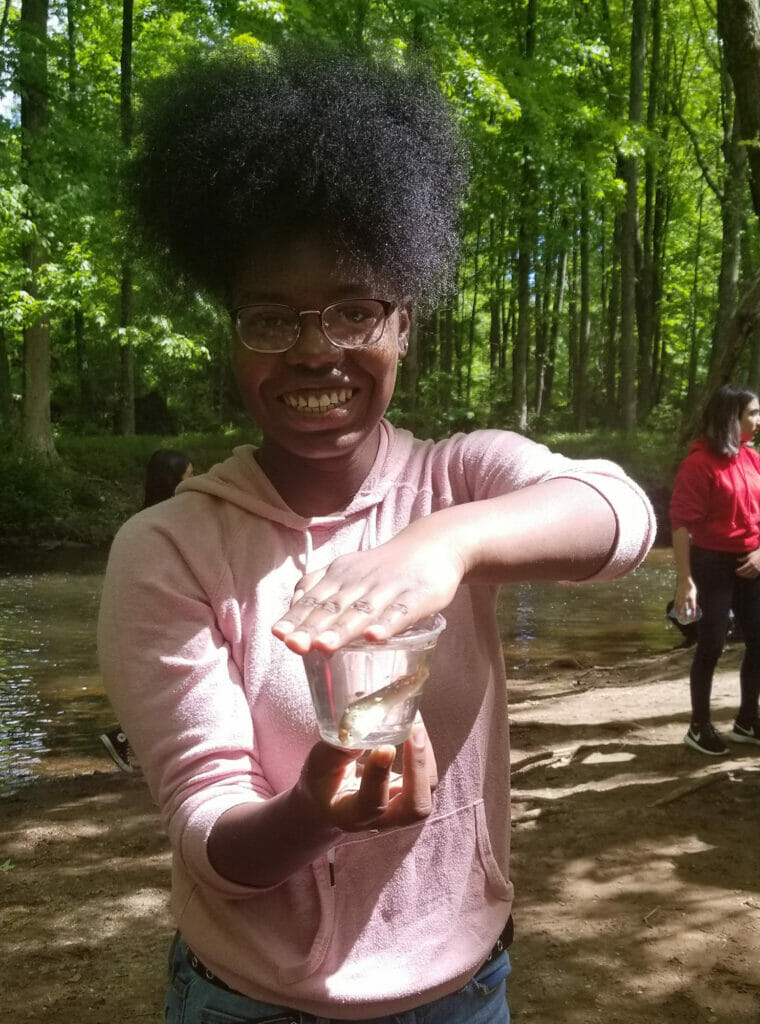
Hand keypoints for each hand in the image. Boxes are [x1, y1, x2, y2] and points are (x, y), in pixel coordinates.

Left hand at [272, 518, 464, 652]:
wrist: (433, 544)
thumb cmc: (383, 567)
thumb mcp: (346, 570)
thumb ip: (318, 587)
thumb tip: (291, 608)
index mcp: (340, 576)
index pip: (313, 599)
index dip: (296, 617)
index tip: (279, 635)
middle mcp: (361, 581)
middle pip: (334, 607)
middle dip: (312, 628)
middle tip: (294, 646)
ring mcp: (390, 588)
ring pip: (363, 611)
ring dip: (343, 630)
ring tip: (324, 646)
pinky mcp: (419, 596)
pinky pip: (401, 612)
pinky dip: (387, 625)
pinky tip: (375, 638)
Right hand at [299, 722, 437, 832]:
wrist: (330, 801)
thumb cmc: (323, 782)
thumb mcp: (319, 765)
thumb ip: (336, 751)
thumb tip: (361, 728)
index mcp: (352, 815)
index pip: (372, 803)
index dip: (380, 776)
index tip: (384, 747)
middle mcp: (382, 819)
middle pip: (414, 807)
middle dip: (419, 769)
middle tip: (414, 732)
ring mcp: (401, 809)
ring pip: (426, 791)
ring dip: (425, 757)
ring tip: (416, 724)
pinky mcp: (411, 793)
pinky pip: (427, 777)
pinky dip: (425, 751)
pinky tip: (415, 726)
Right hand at [674, 578, 697, 620]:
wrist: (684, 580)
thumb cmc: (690, 586)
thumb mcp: (694, 593)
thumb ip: (693, 599)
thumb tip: (691, 606)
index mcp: (692, 597)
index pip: (692, 606)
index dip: (692, 612)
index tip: (692, 617)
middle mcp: (686, 598)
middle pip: (685, 608)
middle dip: (685, 614)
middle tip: (685, 619)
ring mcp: (680, 597)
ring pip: (679, 606)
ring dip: (679, 612)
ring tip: (679, 617)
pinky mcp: (677, 596)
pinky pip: (676, 603)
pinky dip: (676, 607)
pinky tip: (675, 611)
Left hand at [736, 548, 759, 577]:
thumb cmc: (756, 554)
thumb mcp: (749, 556)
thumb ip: (743, 559)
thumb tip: (737, 560)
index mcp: (751, 563)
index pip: (743, 568)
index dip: (739, 570)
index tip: (736, 571)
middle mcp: (754, 567)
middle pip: (746, 572)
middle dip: (741, 574)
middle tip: (737, 573)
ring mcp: (757, 569)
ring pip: (750, 575)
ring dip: (745, 576)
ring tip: (741, 575)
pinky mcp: (759, 571)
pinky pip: (754, 575)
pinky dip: (750, 576)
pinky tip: (747, 576)